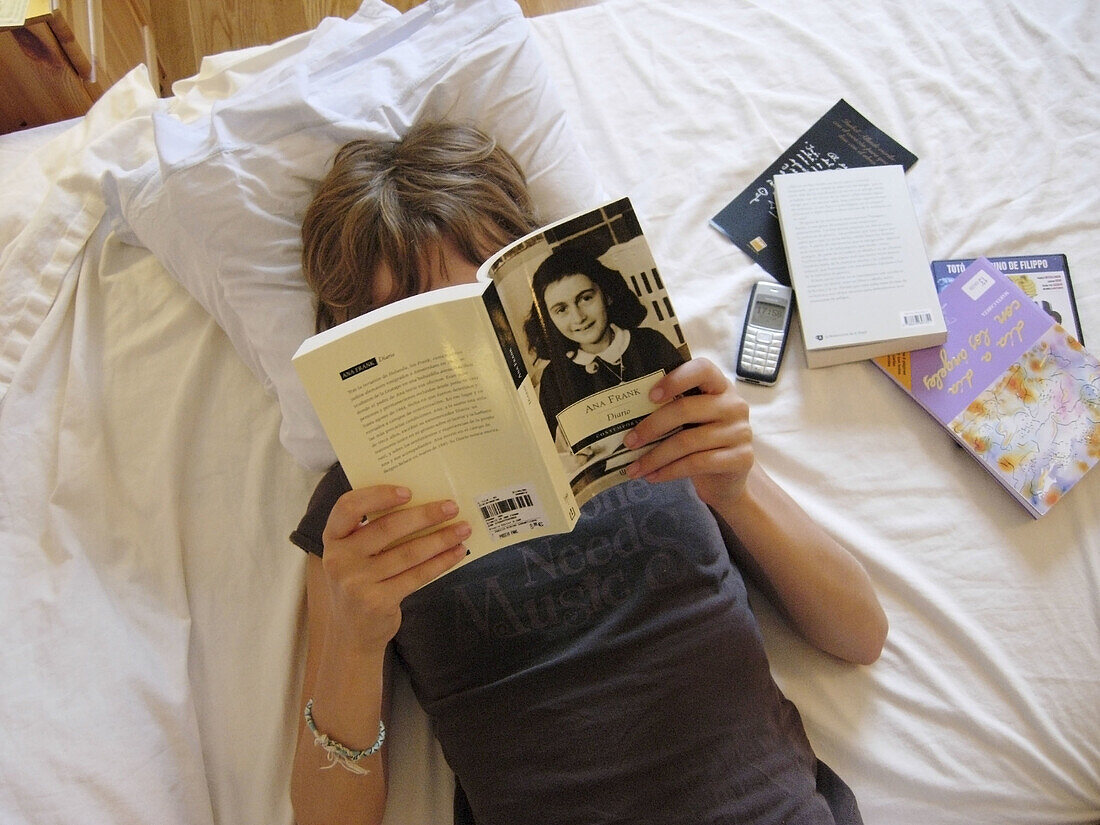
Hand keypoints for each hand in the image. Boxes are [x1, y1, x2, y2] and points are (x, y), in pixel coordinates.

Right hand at [320, 485, 470, 653]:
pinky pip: (417, 576)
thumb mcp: (353, 555)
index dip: (378, 495)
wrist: (351, 634)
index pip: (348, 507)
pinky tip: (456, 552)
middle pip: (387, 528)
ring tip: (463, 529)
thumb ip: (372, 531)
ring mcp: (357, 583)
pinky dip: (441, 562)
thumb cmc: (359, 581)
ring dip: (440, 539)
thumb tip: (424, 504)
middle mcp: (339, 559)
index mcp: (333, 539)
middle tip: (451, 507)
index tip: (408, 492)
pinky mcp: (377, 602)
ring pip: (408, 553)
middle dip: (425, 515)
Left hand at [623, 357, 753, 506]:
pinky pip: (696, 463)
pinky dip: (669, 471)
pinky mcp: (740, 458)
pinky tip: (653, 476)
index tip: (650, 396)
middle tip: (629, 441)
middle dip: (651, 427)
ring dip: (655, 456)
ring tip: (634, 467)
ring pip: (687, 441)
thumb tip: (627, 414)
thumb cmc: (701, 441)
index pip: (702, 369)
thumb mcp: (691, 421)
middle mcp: (734, 405)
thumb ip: (672, 409)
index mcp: (719, 386)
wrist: (727, 479)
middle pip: (685, 409)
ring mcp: (740, 432)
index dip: (675, 379)